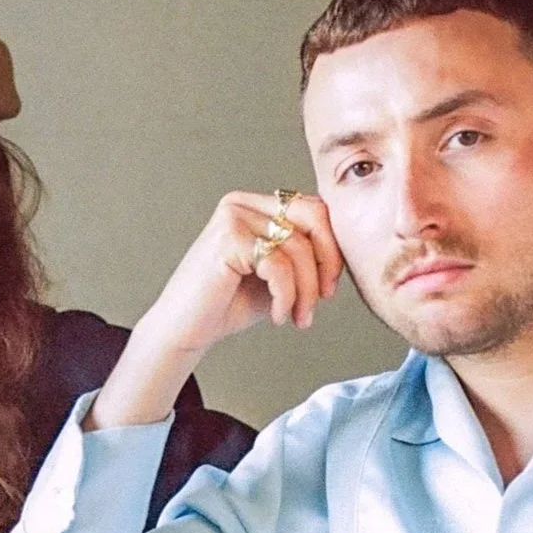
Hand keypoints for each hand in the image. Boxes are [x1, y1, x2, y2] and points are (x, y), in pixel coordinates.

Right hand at [89, 191, 342, 430]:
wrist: (186, 329)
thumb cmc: (228, 304)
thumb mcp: (278, 276)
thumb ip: (305, 256)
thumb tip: (346, 252)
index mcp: (256, 206)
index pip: (315, 210)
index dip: (331, 248)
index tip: (329, 287)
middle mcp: (243, 203)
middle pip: (313, 218)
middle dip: (326, 263)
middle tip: (323, 299)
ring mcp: (233, 216)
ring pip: (298, 247)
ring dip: (306, 291)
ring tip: (297, 316)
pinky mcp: (227, 239)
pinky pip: (278, 265)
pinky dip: (286, 296)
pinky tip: (278, 315)